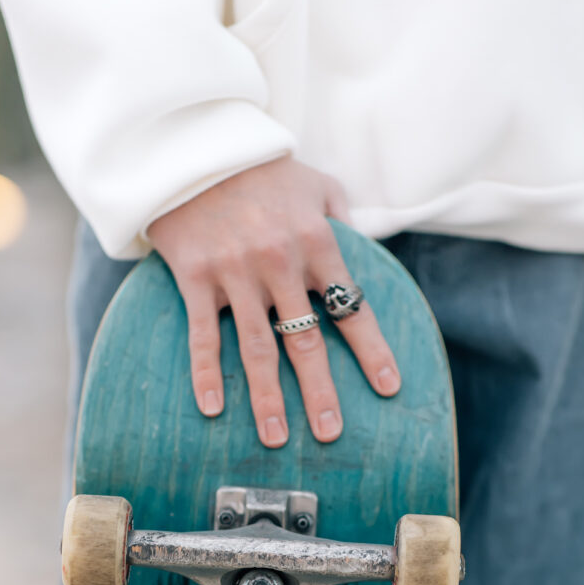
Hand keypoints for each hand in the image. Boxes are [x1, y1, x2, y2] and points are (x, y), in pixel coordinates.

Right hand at [147, 157, 399, 447]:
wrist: (195, 146)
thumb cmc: (262, 169)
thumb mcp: (316, 183)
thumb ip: (342, 218)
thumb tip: (360, 249)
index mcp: (316, 241)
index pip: (350, 306)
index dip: (371, 351)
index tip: (388, 388)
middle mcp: (279, 262)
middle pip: (306, 341)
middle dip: (321, 392)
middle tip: (331, 433)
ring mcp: (235, 272)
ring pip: (256, 348)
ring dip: (267, 398)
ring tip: (275, 438)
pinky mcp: (196, 277)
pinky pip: (203, 334)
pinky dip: (206, 373)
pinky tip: (212, 409)